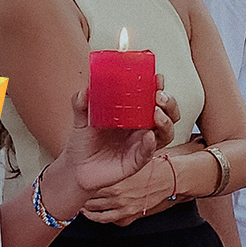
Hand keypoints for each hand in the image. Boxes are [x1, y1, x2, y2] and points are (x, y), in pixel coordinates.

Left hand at [48, 80, 178, 216]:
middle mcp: (142, 128)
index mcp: (133, 113)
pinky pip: (149, 152)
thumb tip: (84, 90)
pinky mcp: (137, 161)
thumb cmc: (84, 141)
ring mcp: (142, 144)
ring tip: (157, 113)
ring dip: (166, 122)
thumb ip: (81, 104)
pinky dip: (152, 143)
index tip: (158, 78)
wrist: (76, 168)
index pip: (153, 98)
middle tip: (159, 96)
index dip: (159, 88)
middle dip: (169, 103)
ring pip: (166, 133)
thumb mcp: (81, 118)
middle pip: (168, 114)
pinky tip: (149, 136)